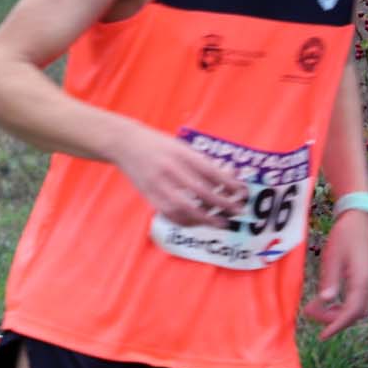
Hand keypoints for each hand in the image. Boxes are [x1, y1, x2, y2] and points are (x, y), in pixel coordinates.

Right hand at [114, 127, 246, 228]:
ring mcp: (158, 184)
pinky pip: (171, 214)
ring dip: (207, 218)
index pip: (210, 172)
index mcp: (181, 154)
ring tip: (222, 223)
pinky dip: (187, 221)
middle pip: (202, 192)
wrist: (125, 144)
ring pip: (186, 207)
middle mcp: (170, 169)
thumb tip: (229, 176)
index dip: (229, 184)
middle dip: (223, 204)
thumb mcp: (181, 146)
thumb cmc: (158, 144)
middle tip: (238, 211)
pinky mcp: (149, 196)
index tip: (242, 192)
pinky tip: (199, 223)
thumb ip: (202, 162)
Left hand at [302, 208, 367, 338]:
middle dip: (333, 319)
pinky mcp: (365, 278)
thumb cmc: (344, 235)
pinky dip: (341, 304)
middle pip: (354, 313)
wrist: (358, 218)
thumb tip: (326, 300)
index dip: (336, 325)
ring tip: (315, 308)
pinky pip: (355, 299)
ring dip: (336, 312)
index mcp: (361, 281)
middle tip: (310, 314)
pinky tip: (327, 300)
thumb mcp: (333, 256)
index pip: (351, 312)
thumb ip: (330, 279)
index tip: (322, 335)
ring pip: (355, 307)